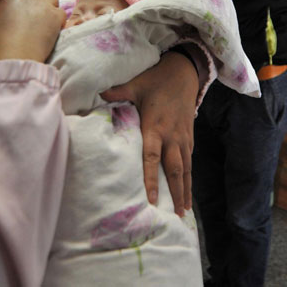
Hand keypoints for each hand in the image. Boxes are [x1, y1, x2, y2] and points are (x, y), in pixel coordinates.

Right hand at [0, 0, 65, 61]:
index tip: (23, 24)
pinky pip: (62, 14)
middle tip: (35, 29)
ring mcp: (40, 4)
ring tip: (47, 28)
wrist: (11, 57)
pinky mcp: (54, 15)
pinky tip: (53, 34)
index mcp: (6, 0)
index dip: (22, 13)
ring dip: (50, 11)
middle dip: (36, 12)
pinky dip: (60, 22)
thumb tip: (7, 26)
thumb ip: (1, 21)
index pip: (19, 0)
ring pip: (51, 0)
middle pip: (35, 0)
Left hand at [101, 52, 198, 215]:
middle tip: (175, 214)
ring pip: (185, 168)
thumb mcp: (136, 84)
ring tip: (184, 210)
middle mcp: (171, 136)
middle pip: (174, 170)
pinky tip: (187, 189)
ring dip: (185, 189)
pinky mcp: (189, 136)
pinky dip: (189, 176)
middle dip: (175, 193)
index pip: (151, 158)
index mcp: (155, 126)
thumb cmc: (157, 79)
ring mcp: (182, 137)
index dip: (151, 179)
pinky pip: (189, 160)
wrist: (184, 72)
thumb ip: (117, 92)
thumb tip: (96, 94)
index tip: (151, 199)